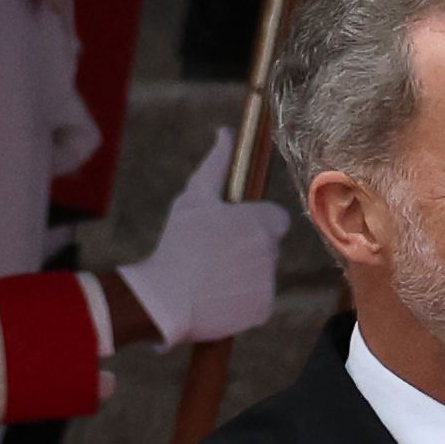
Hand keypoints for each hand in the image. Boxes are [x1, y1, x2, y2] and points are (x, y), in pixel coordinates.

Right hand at [113, 129, 291, 348]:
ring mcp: (269, 284)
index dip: (255, 221)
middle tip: (213, 252)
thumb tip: (226, 132)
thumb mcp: (194, 197)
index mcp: (262, 222)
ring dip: (243, 273)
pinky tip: (215, 295)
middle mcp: (273, 252)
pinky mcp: (263, 311)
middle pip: (268, 246)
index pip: (277, 217)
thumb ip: (216, 164)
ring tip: (210, 274)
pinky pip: (256, 301)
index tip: (232, 227)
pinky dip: (240, 299)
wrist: (167, 298)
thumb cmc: (179, 242)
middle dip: (248, 247)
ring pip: (262, 274)